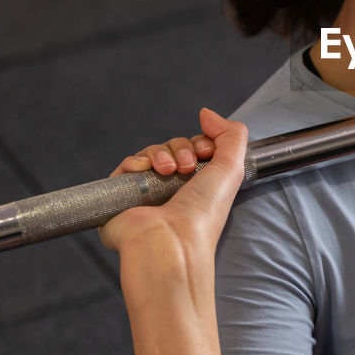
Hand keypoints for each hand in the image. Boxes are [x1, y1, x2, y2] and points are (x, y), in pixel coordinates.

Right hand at [99, 109, 248, 277]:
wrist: (172, 240)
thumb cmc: (204, 212)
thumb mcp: (232, 168)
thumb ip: (232, 134)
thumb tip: (207, 114)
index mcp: (199, 185)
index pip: (194, 148)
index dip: (200, 143)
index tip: (206, 152)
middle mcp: (173, 188)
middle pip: (173, 147)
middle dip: (182, 148)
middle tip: (188, 167)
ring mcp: (147, 192)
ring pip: (150, 153)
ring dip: (162, 154)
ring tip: (169, 171)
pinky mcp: (122, 195)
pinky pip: (127, 164)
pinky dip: (137, 161)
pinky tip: (147, 170)